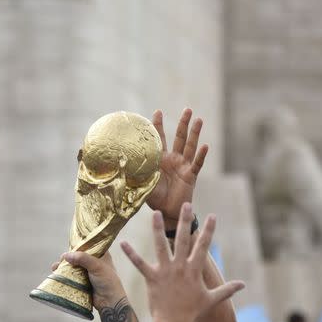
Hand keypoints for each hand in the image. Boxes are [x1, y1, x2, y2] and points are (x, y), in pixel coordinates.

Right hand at [55, 252, 127, 309]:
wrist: (109, 302)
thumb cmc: (108, 282)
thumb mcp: (97, 266)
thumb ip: (82, 258)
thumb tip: (66, 256)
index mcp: (101, 255)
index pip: (88, 245)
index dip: (79, 245)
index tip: (69, 246)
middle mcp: (94, 262)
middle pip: (77, 256)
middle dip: (68, 257)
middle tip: (62, 259)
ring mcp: (87, 272)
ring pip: (72, 266)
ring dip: (63, 266)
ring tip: (56, 267)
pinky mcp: (81, 282)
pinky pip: (70, 276)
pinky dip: (63, 274)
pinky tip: (56, 273)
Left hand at [120, 203, 243, 321]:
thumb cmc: (193, 312)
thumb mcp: (212, 299)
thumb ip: (227, 289)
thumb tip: (243, 284)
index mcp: (194, 269)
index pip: (203, 245)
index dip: (208, 230)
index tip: (211, 215)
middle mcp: (180, 267)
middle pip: (183, 239)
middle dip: (185, 221)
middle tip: (186, 205)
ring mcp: (165, 271)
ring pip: (161, 245)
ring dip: (157, 229)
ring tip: (154, 213)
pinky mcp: (152, 278)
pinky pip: (140, 264)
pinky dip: (131, 254)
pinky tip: (122, 243)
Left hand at [145, 109, 208, 230]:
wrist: (166, 213)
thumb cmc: (154, 198)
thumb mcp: (141, 182)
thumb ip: (133, 172)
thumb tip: (115, 164)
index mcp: (160, 159)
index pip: (160, 138)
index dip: (159, 125)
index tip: (158, 111)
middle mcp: (173, 159)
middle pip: (179, 137)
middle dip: (183, 123)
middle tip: (187, 109)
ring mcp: (183, 166)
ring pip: (190, 146)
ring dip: (195, 133)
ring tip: (199, 120)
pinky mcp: (190, 176)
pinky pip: (197, 164)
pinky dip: (201, 155)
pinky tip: (205, 146)